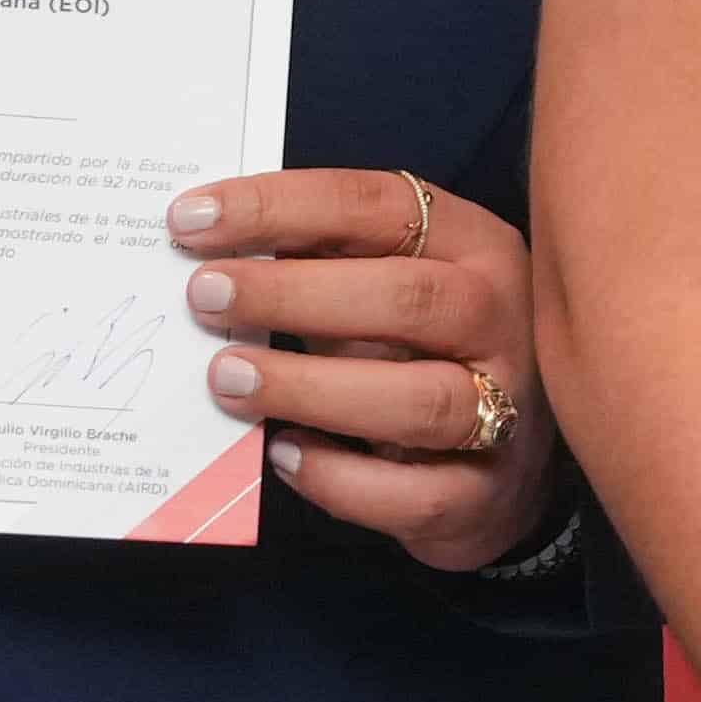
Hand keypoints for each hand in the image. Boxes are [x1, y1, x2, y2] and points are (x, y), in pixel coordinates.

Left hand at [178, 169, 565, 572]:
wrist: (508, 461)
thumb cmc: (423, 352)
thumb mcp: (386, 284)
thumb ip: (319, 263)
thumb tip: (204, 252)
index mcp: (473, 246)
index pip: (378, 206)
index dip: (280, 206)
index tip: (191, 220)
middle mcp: (501, 321)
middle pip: (408, 298)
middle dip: (293, 295)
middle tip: (205, 297)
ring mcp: (506, 411)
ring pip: (419, 400)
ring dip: (309, 388)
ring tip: (228, 380)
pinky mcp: (483, 493)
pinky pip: (411, 495)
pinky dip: (338, 479)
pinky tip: (284, 455)